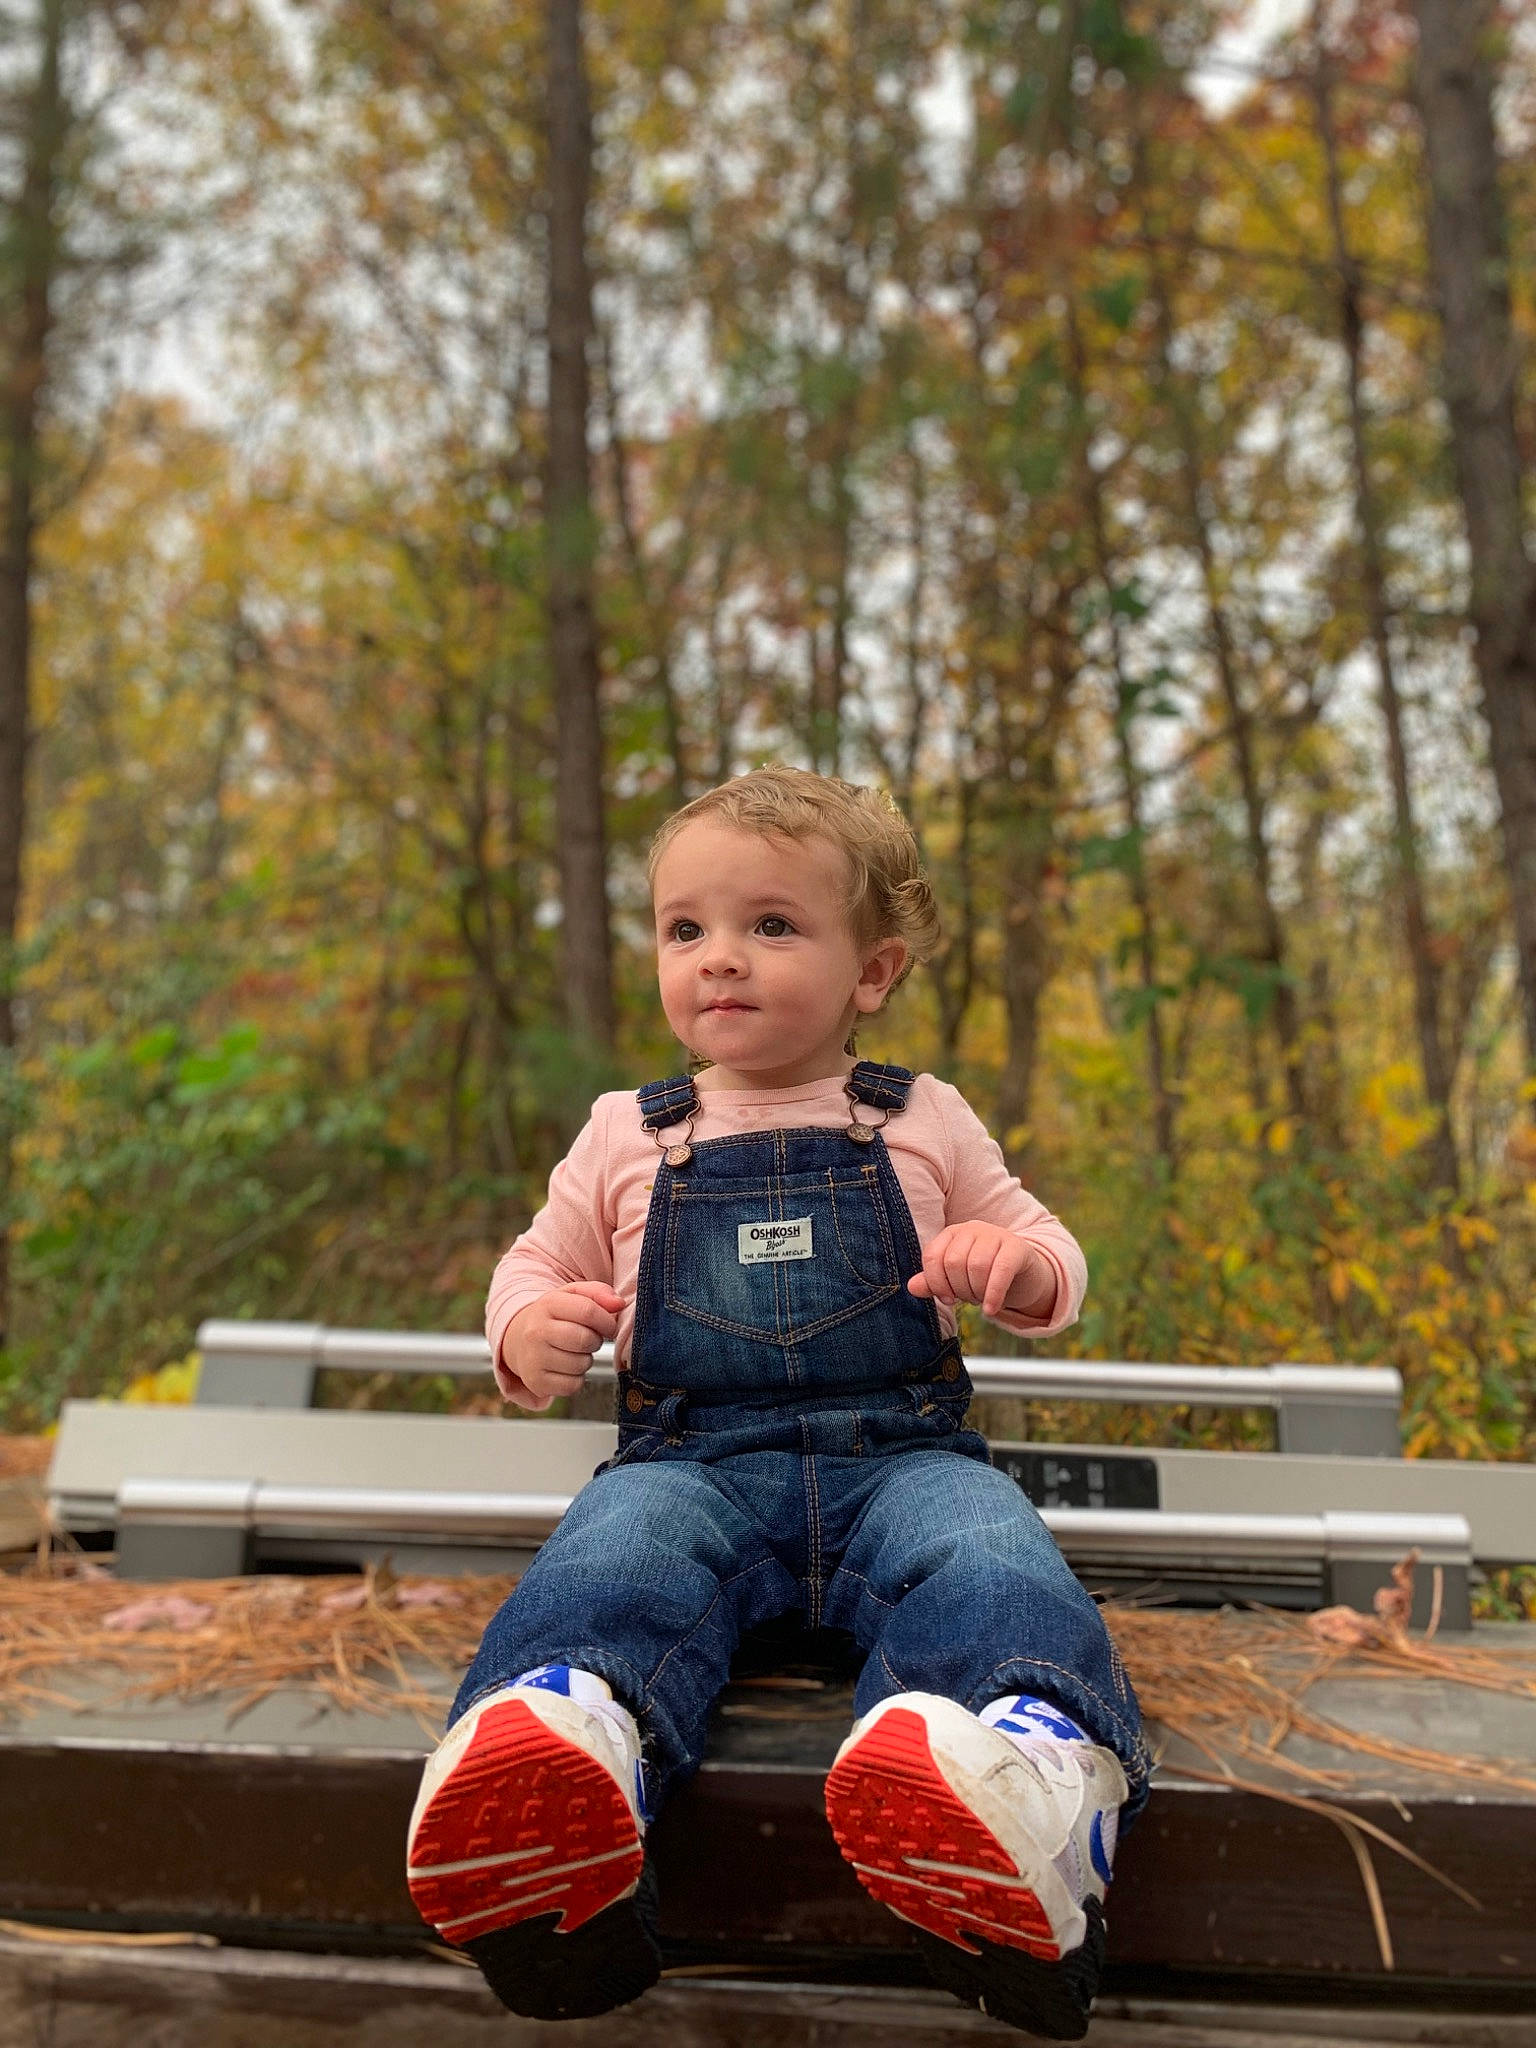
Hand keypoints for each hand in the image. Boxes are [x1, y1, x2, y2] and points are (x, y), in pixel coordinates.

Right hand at [501, 1280, 626, 1410]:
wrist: (517, 1339)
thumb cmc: (554, 1316)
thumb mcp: (571, 1296)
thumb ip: (598, 1293)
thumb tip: (618, 1304)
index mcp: (547, 1304)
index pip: (588, 1311)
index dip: (607, 1321)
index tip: (609, 1326)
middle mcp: (536, 1331)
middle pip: (586, 1339)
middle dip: (596, 1341)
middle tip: (589, 1339)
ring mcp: (533, 1358)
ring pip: (581, 1364)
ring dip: (586, 1360)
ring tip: (574, 1352)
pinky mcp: (535, 1382)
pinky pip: (573, 1385)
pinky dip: (576, 1379)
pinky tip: (566, 1367)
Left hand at [907, 1222, 1052, 1319]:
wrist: (1024, 1274)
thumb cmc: (983, 1276)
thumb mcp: (957, 1279)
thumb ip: (933, 1282)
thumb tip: (911, 1287)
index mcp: (952, 1233)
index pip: (933, 1256)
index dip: (936, 1283)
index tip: (948, 1299)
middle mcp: (972, 1228)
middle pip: (954, 1262)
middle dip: (960, 1289)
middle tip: (971, 1298)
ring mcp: (996, 1234)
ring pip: (977, 1266)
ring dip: (977, 1292)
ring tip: (982, 1299)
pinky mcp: (1017, 1247)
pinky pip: (1001, 1270)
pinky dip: (993, 1293)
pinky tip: (991, 1310)